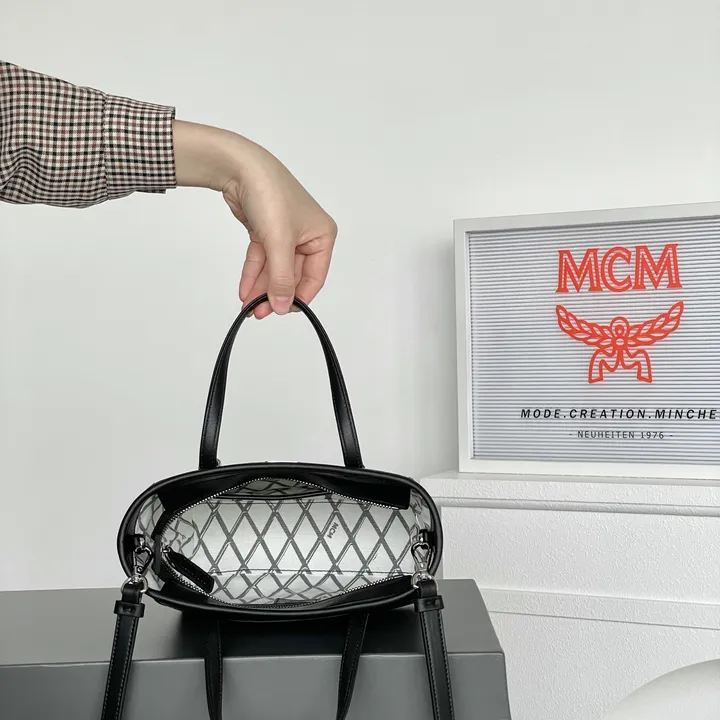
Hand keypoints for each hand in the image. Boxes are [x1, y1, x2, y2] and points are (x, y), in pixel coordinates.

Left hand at [173, 120, 336, 317]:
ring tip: (249, 307)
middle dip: (274, 294)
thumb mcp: (279, 243)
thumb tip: (284, 306)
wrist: (240, 168)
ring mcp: (286, 234)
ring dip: (261, 288)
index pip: (315, 277)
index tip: (281, 311)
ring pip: (275, 270)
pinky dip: (253, 274)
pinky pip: (262, 260)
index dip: (298, 296)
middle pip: (292, 275)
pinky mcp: (266, 232)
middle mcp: (307, 236)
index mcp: (322, 236)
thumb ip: (281, 278)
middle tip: (260, 313)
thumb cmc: (270, 194)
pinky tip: (245, 291)